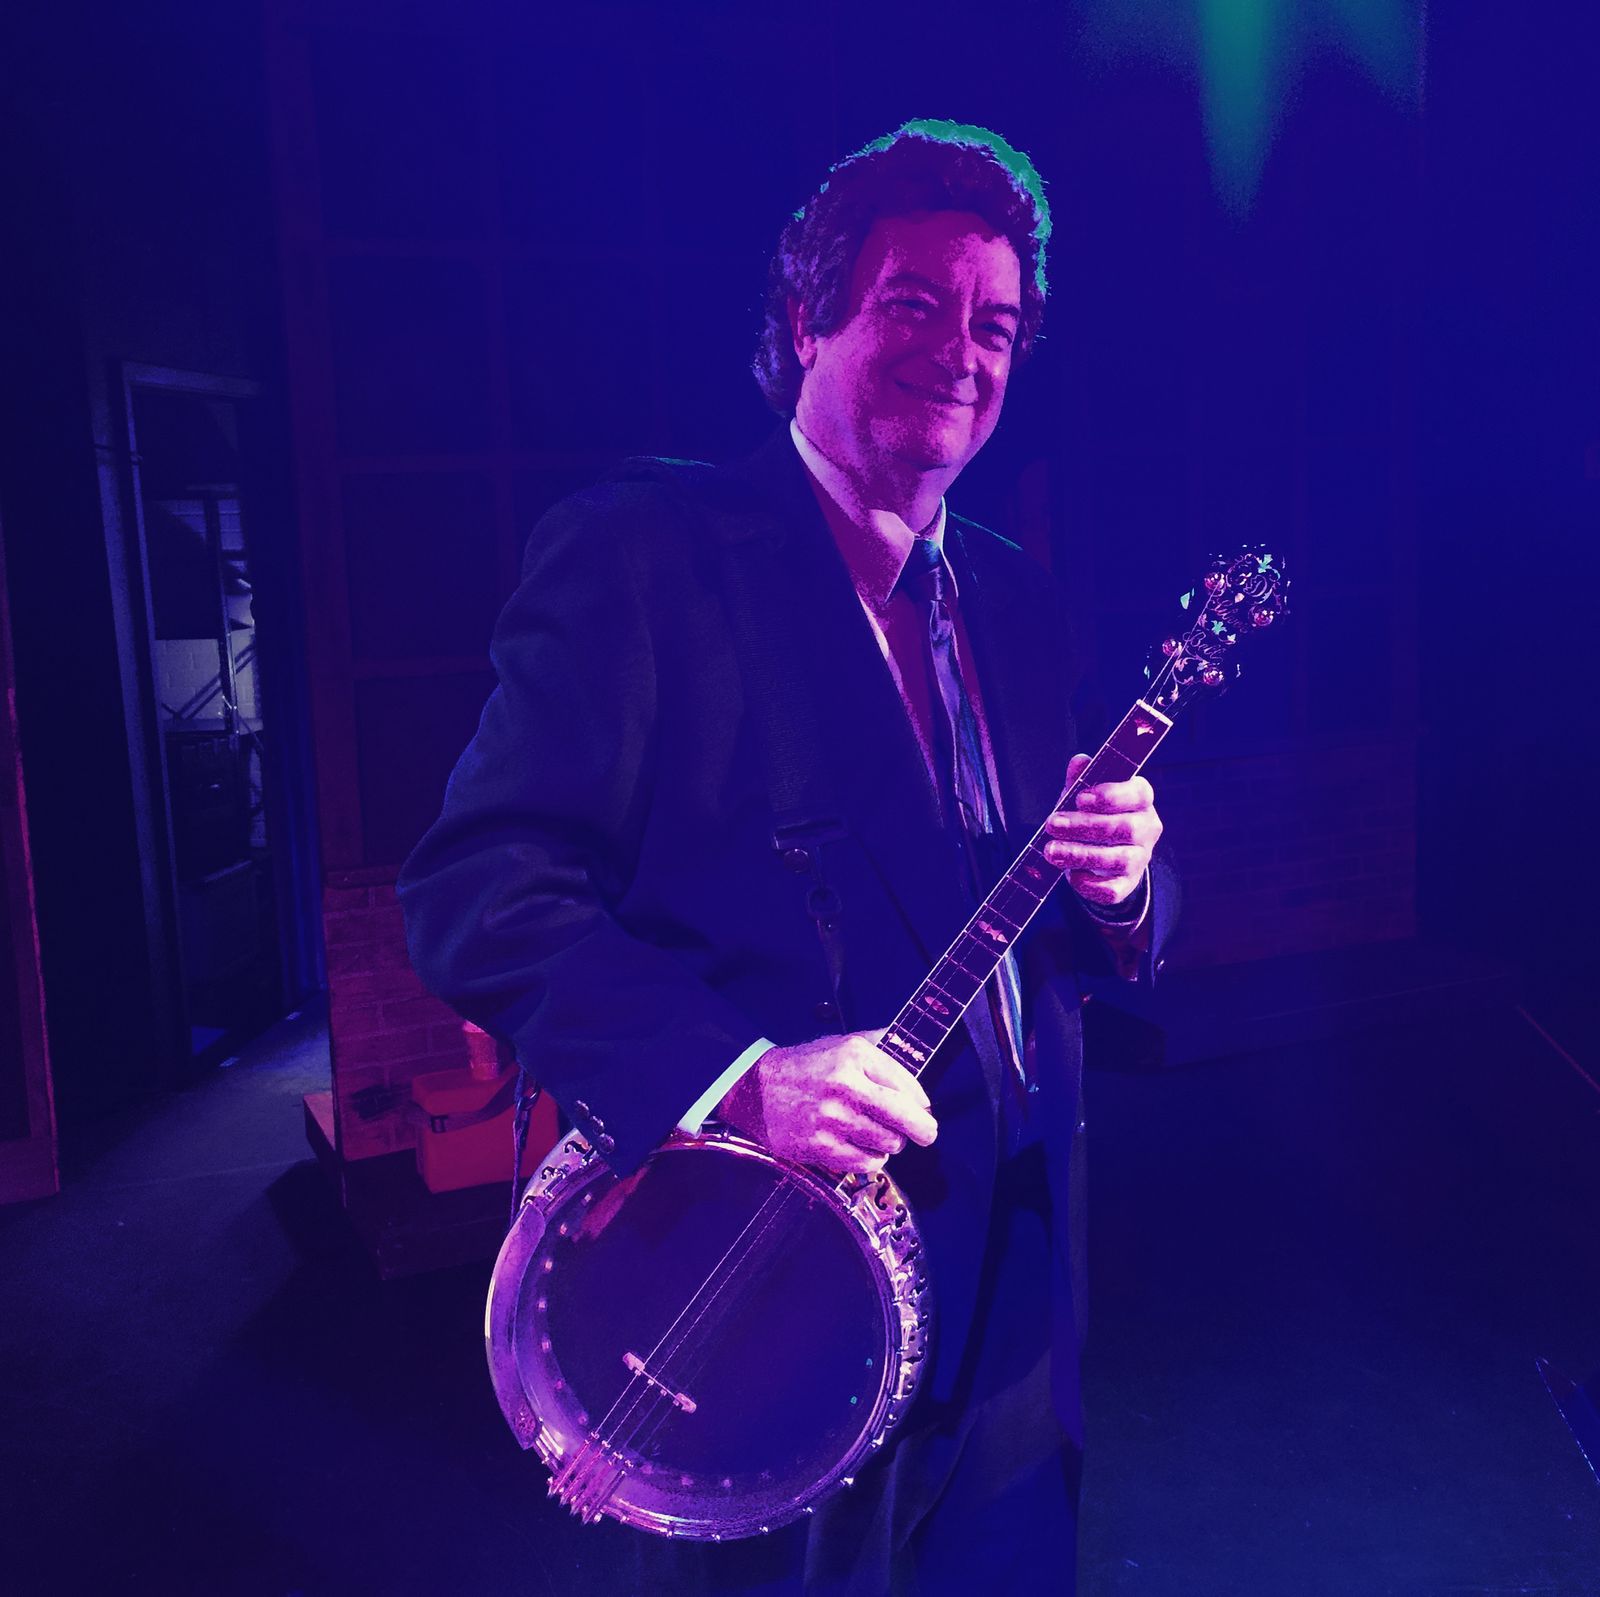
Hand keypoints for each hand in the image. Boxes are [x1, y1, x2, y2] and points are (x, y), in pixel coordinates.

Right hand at [715, 1029, 937, 1174]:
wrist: (758, 1090)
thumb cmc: (806, 1066)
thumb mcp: (843, 1042)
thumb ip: (880, 1045)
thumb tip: (915, 1054)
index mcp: (854, 1056)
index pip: (908, 1086)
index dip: (922, 1103)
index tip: (924, 1109)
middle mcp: (845, 1086)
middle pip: (905, 1119)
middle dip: (923, 1130)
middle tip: (926, 1134)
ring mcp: (832, 1119)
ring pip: (888, 1143)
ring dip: (891, 1143)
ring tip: (879, 1135)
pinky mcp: (820, 1146)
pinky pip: (866, 1163)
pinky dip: (872, 1159)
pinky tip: (863, 1148)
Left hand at [1043, 752, 1162, 909]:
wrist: (1099, 855)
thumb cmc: (1091, 815)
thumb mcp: (1083, 794)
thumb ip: (1081, 779)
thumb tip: (1080, 762)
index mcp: (1140, 799)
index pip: (1138, 794)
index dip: (1111, 796)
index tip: (1081, 798)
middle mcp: (1147, 828)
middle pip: (1125, 828)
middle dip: (1085, 826)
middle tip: (1051, 824)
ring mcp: (1140, 858)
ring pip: (1119, 859)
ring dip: (1081, 855)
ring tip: (1051, 851)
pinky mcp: (1127, 885)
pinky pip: (1113, 889)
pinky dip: (1090, 884)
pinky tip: (1070, 875)